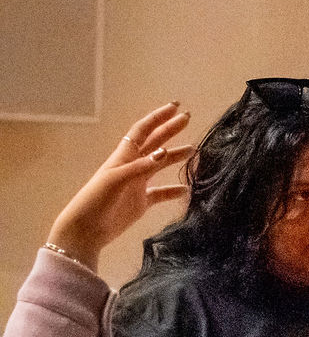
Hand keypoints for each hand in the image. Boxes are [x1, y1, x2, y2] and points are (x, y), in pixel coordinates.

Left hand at [45, 104, 194, 269]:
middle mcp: (132, 166)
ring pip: (160, 165)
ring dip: (175, 156)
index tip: (175, 107)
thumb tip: (164, 151)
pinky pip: (161, 193)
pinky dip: (173, 191)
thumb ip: (141, 166)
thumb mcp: (117, 179)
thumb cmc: (97, 200)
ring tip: (193, 151)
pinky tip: (186, 190)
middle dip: (169, 130)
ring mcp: (137, 184)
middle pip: (154, 143)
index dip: (158, 118)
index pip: (143, 131)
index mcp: (124, 157)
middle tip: (188, 119)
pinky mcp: (141, 202)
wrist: (87, 228)